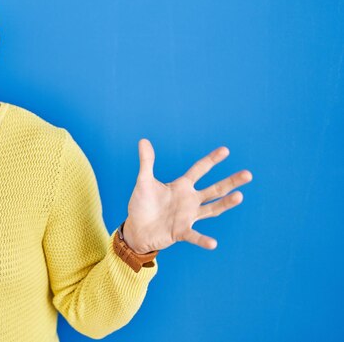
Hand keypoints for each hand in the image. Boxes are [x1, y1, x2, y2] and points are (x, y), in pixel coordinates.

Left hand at [123, 139, 252, 253]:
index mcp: (182, 186)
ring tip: (239, 196)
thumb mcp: (144, 181)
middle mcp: (189, 200)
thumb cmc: (142, 204)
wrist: (136, 229)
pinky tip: (213, 243)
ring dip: (225, 204)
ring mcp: (187, 217)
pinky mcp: (181, 232)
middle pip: (214, 189)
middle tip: (248, 174)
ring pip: (212, 209)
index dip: (212, 160)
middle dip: (230, 182)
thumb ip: (147, 162)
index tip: (225, 150)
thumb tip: (143, 140)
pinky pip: (194, 236)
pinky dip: (203, 240)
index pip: (200, 169)